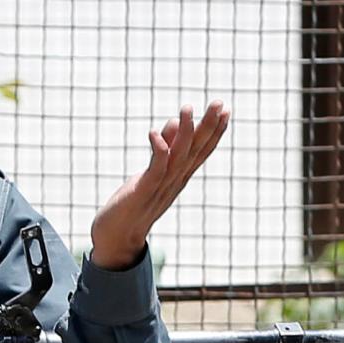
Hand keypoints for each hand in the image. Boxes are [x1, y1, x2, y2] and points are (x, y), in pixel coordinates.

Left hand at [89, 102, 231, 270]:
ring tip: (188, 108)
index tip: (226, 111)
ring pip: (178, 157)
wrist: (117, 239)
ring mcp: (159, 187)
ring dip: (185, 132)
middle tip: (220, 103)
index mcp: (178, 178)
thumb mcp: (150, 173)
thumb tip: (173, 122)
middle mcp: (174, 182)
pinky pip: (154, 170)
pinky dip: (158, 151)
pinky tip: (155, 133)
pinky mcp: (142, 192)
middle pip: (195, 151)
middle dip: (209, 127)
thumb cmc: (132, 204)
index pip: (200, 152)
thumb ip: (163, 149)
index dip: (215, 132)